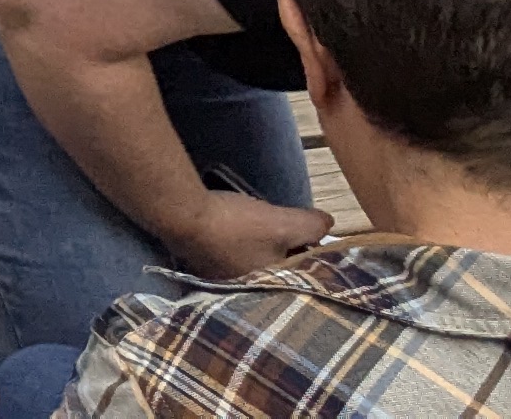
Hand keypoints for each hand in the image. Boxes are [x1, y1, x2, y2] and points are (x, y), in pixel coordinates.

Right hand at [171, 189, 332, 276]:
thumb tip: (328, 224)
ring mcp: (224, 284)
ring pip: (255, 269)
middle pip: (277, 274)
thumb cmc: (236, 225)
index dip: (309, 256)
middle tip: (287, 236)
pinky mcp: (206, 271)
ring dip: (262, 255)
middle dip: (285, 257)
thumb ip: (312, 226)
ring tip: (264, 234)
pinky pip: (235, 264)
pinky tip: (238, 238)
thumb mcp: (283, 222)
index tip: (310, 241)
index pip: (302, 277)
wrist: (182, 215)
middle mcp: (248, 294)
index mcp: (271, 289)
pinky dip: (241, 253)